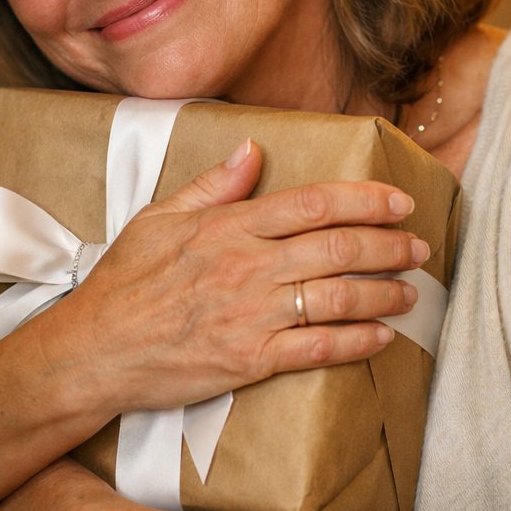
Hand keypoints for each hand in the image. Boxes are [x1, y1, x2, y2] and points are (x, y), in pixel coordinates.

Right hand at [36, 139, 424, 414]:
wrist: (93, 351)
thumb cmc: (122, 284)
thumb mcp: (158, 218)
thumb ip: (212, 186)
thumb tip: (252, 150)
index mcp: (228, 227)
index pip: (313, 204)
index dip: (365, 200)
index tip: (399, 202)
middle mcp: (246, 266)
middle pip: (337, 247)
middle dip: (389, 245)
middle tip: (418, 247)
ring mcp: (251, 315)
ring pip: (338, 298)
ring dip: (383, 292)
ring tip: (409, 291)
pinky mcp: (250, 360)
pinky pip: (318, 349)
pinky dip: (357, 342)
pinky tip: (381, 337)